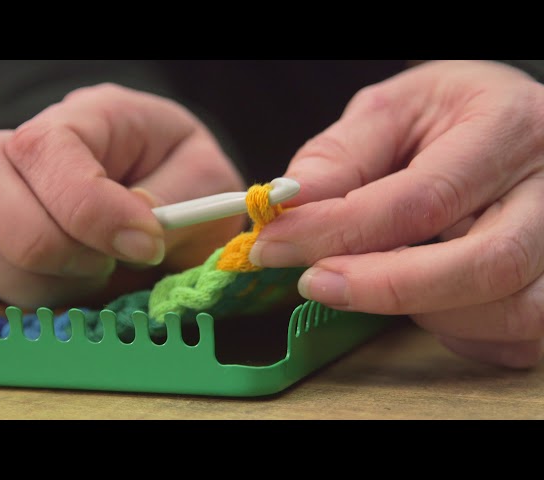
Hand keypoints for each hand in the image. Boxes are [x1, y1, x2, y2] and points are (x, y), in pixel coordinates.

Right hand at [0, 84, 244, 308]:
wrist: (169, 189)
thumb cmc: (185, 179)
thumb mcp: (203, 179)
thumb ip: (176, 199)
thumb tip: (130, 230)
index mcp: (86, 117)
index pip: (46, 148)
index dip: (89, 208)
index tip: (144, 245)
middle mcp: (25, 151)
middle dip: (49, 246)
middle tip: (108, 267)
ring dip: (31, 283)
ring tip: (90, 284)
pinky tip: (16, 294)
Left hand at [249, 60, 543, 367]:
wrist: (504, 128)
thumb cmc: (447, 118)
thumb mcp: (390, 113)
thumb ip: (339, 157)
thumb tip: (288, 206)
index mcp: (508, 129)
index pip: (423, 199)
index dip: (338, 230)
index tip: (274, 244)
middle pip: (484, 265)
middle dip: (384, 287)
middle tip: (314, 283)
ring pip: (508, 311)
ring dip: (423, 310)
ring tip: (374, 279)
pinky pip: (515, 338)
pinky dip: (457, 332)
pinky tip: (423, 298)